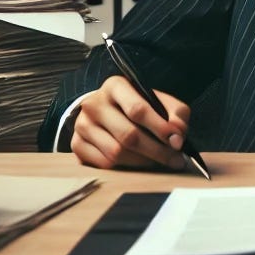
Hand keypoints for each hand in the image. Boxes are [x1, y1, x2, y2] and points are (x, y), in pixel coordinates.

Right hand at [70, 75, 190, 171]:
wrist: (104, 110)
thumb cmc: (136, 105)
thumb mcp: (158, 101)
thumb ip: (175, 113)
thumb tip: (178, 134)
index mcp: (116, 86)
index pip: (138, 109)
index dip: (160, 128)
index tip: (178, 142)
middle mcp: (94, 103)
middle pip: (128, 134)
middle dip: (157, 150)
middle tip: (175, 160)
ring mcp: (82, 125)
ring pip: (116, 153)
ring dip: (143, 162)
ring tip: (159, 161)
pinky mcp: (76, 145)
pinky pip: (104, 164)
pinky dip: (126, 168)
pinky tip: (138, 164)